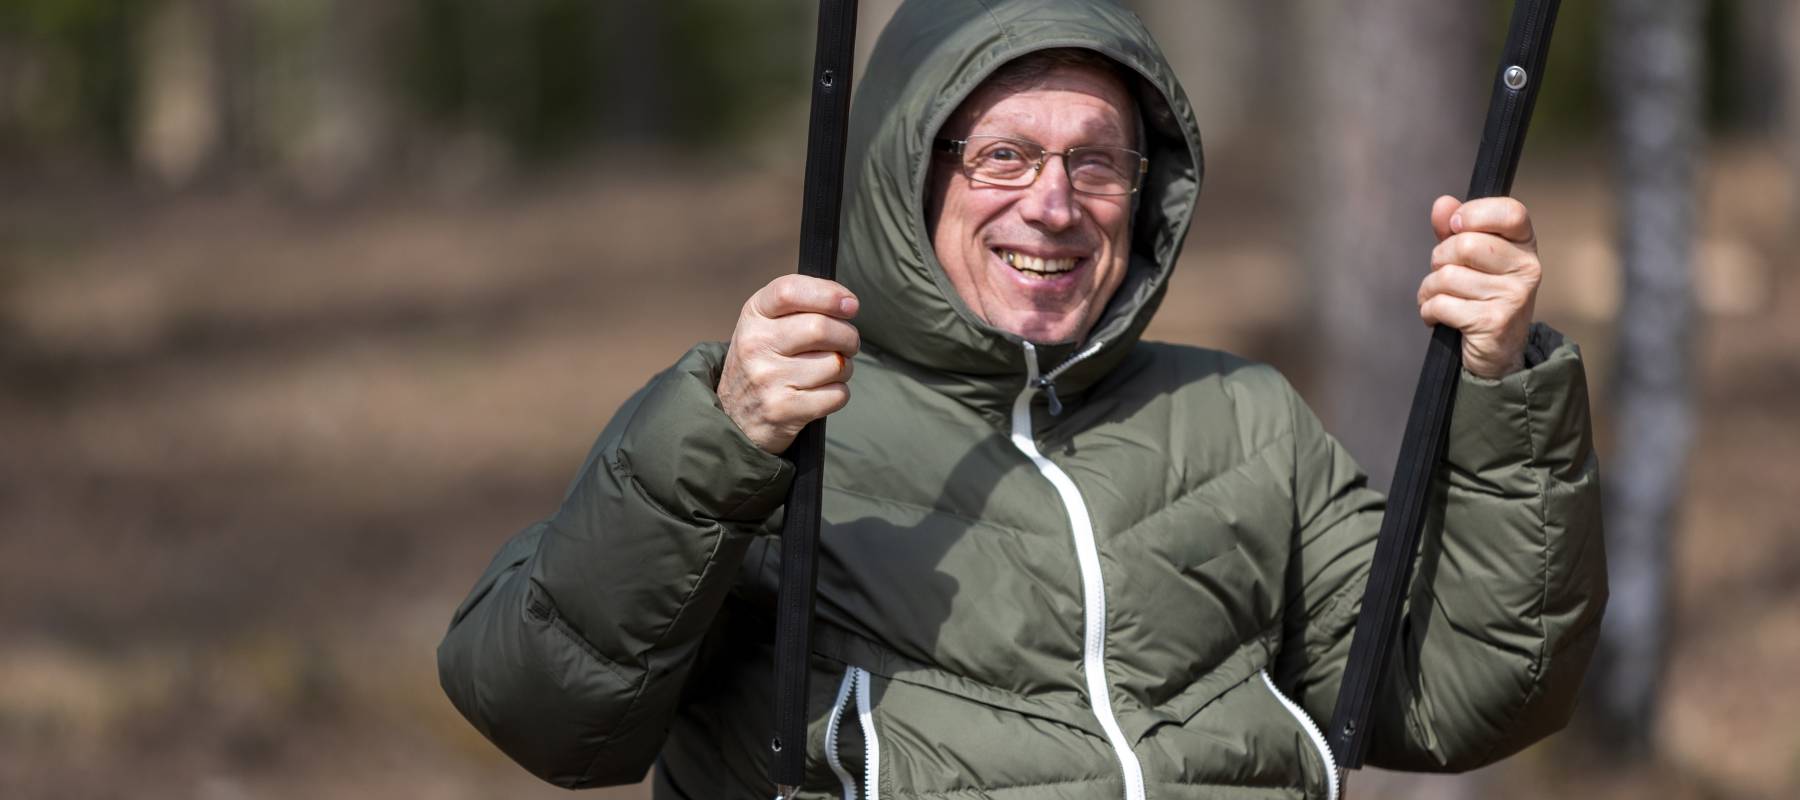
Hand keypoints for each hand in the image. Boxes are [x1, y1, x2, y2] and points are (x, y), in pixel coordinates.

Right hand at [718, 275, 859, 453]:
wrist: (733, 417)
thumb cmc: (762, 363)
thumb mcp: (765, 325)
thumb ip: (800, 307)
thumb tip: (847, 303)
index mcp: (753, 315)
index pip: (790, 291)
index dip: (828, 294)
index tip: (850, 305)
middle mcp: (756, 344)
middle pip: (821, 328)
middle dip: (848, 336)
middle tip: (847, 344)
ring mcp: (768, 379)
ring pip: (835, 364)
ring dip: (844, 368)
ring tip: (827, 371)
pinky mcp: (783, 409)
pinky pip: (837, 394)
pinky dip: (839, 393)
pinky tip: (820, 392)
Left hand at [1418, 195, 1541, 378]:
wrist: (1497, 351)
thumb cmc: (1481, 296)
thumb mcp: (1470, 259)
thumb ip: (1455, 230)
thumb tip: (1443, 204)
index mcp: (1525, 245)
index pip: (1510, 212)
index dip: (1474, 214)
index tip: (1455, 226)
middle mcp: (1527, 267)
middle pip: (1465, 244)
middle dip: (1439, 259)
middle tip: (1443, 275)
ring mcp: (1514, 295)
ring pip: (1447, 276)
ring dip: (1430, 289)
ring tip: (1439, 299)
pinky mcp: (1494, 321)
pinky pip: (1441, 304)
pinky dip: (1429, 311)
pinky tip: (1438, 317)